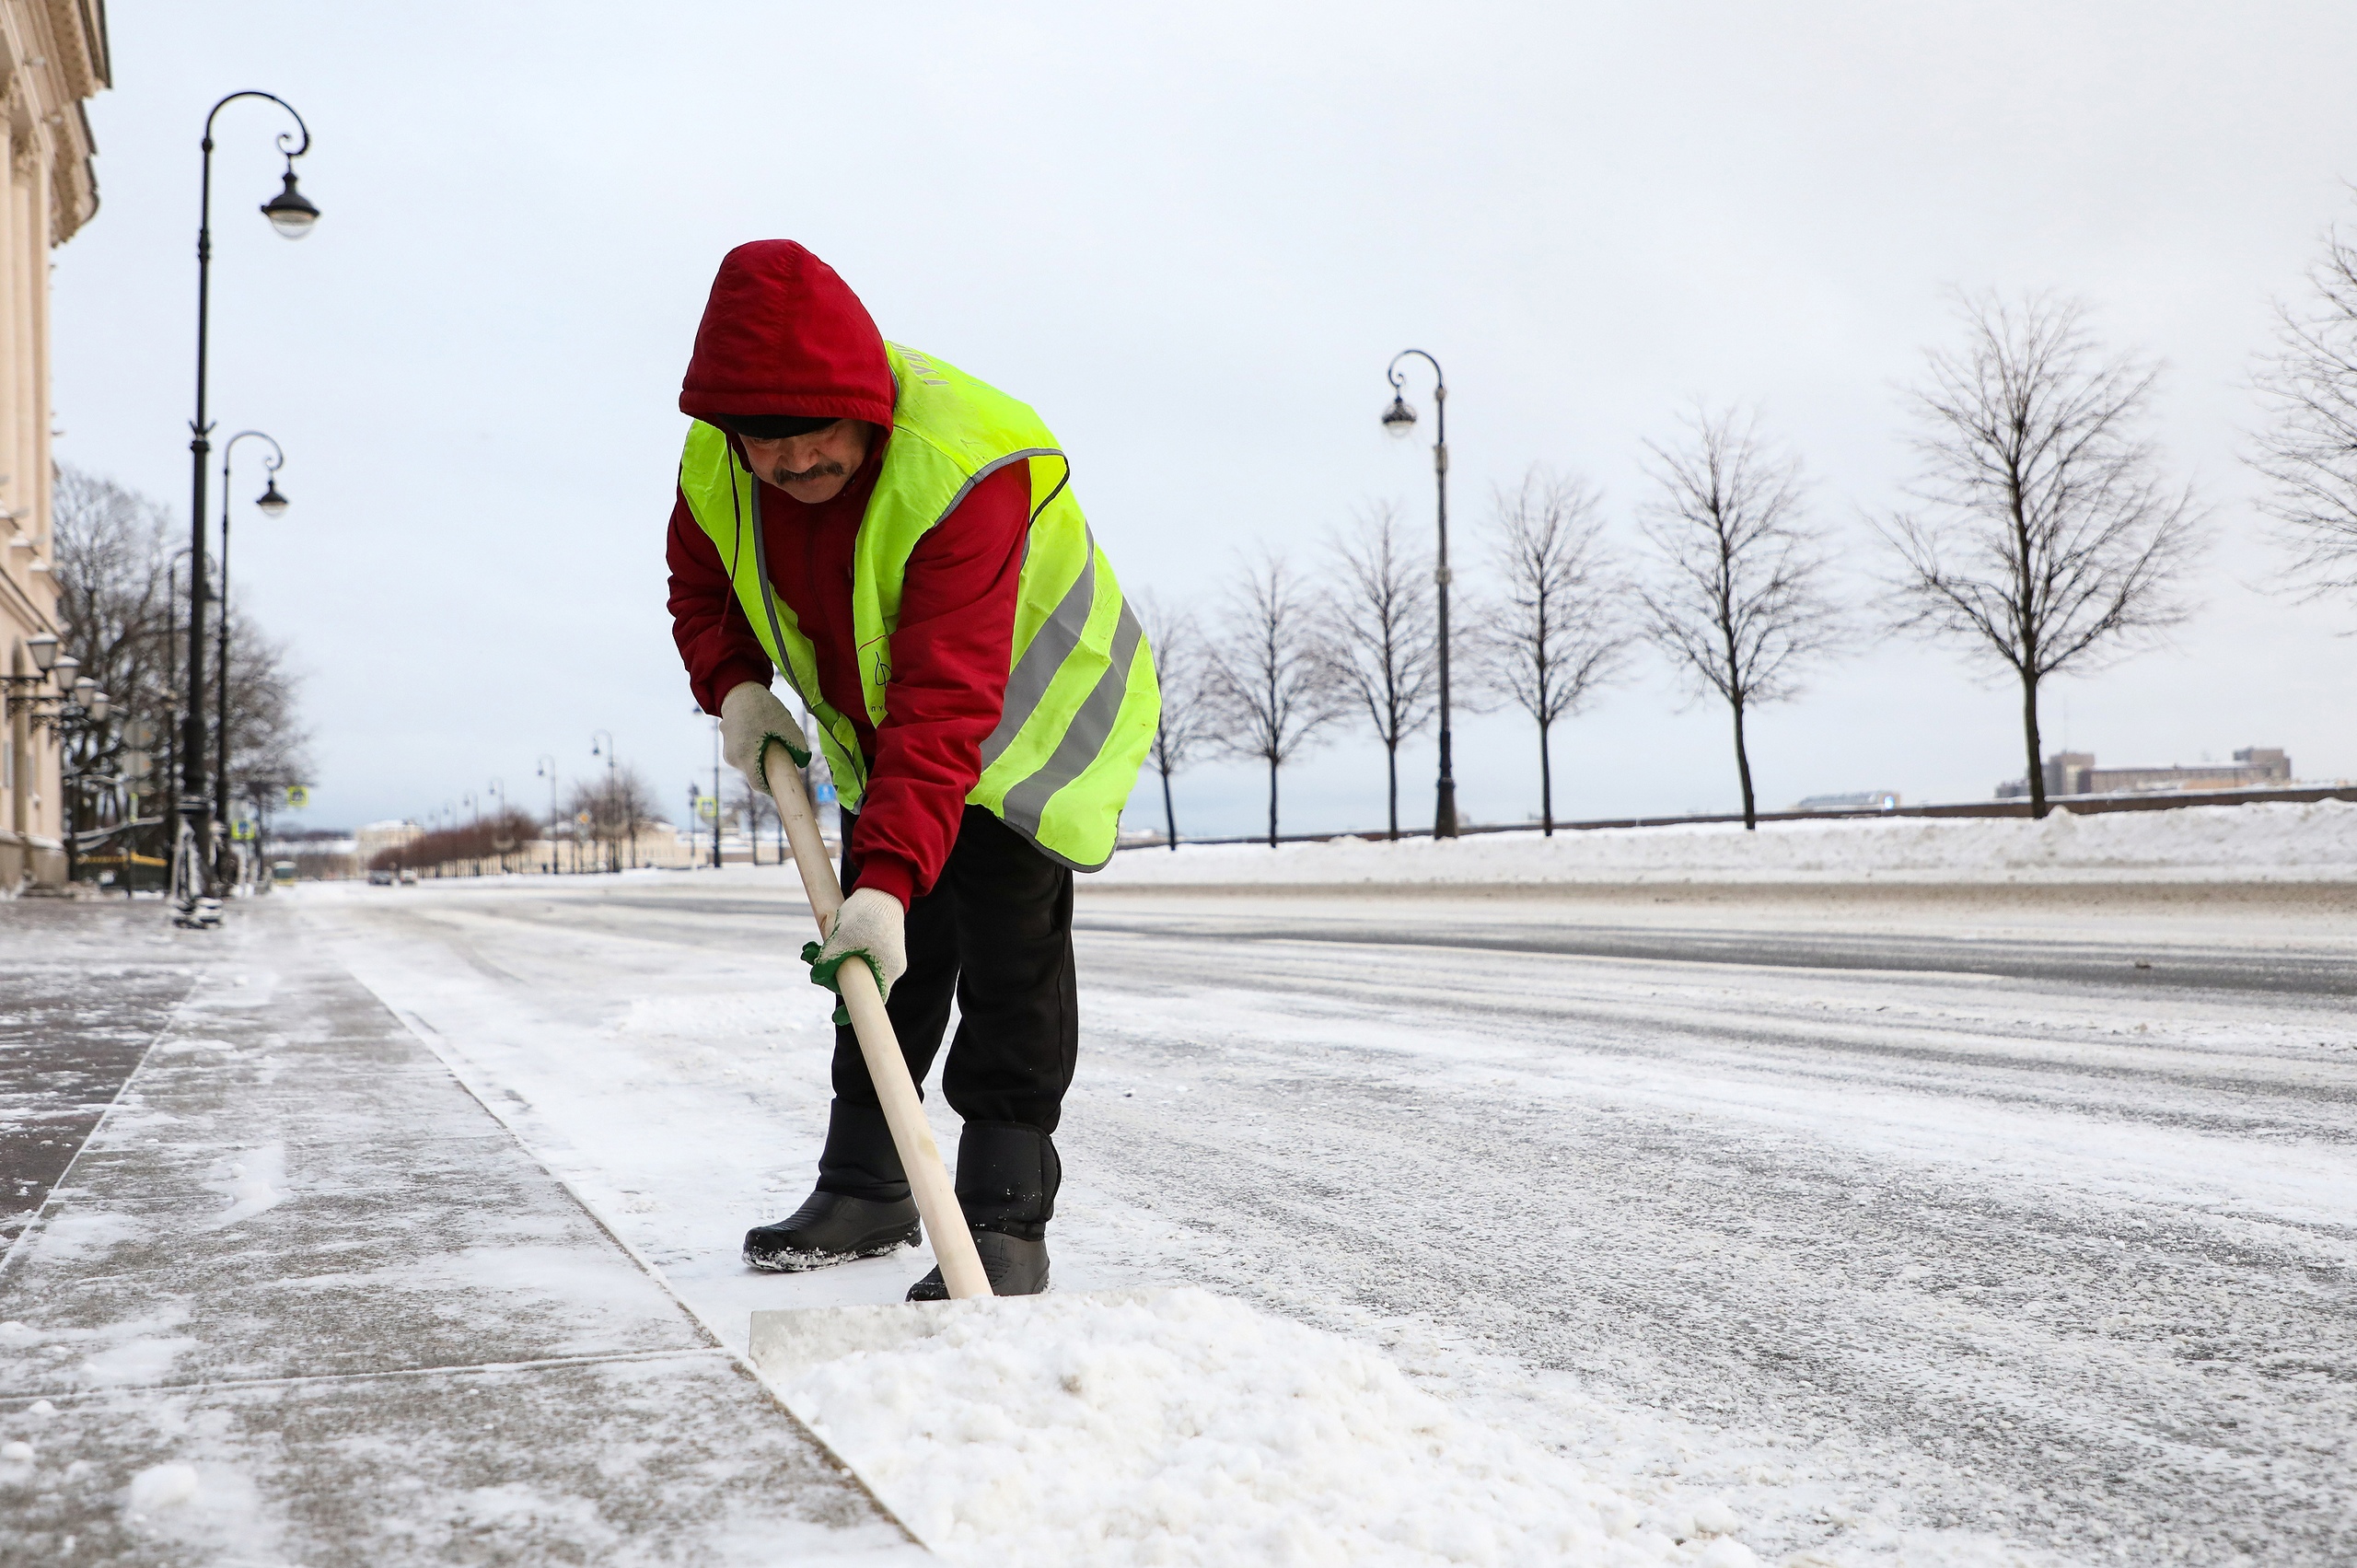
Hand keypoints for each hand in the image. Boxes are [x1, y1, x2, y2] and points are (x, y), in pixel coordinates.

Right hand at [720, 682, 809, 794]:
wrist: (738, 691)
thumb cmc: (761, 707)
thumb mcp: (785, 724)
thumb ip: (797, 745)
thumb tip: (803, 761)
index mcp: (746, 756)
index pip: (759, 784)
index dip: (773, 788)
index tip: (785, 785)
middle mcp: (733, 758)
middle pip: (756, 773)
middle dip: (770, 768)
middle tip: (784, 753)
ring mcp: (728, 752)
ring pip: (750, 764)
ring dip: (763, 758)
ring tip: (771, 738)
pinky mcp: (727, 745)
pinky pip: (745, 755)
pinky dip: (755, 750)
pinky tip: (761, 734)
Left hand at [807, 887, 907, 1002]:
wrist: (882, 887)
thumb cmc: (865, 915)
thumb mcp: (840, 940)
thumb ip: (827, 962)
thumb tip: (816, 977)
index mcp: (886, 970)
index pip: (872, 1000)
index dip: (852, 1011)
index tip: (836, 1018)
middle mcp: (890, 966)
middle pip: (858, 982)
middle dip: (830, 972)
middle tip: (810, 958)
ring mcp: (886, 954)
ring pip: (854, 966)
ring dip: (831, 958)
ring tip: (810, 948)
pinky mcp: (880, 943)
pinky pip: (858, 954)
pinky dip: (841, 950)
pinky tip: (824, 942)